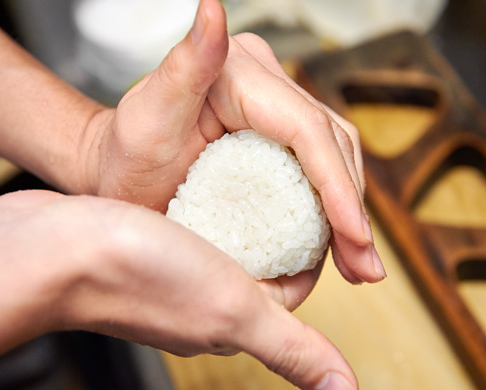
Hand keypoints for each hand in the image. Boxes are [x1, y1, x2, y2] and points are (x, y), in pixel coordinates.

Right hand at [0, 190, 356, 389]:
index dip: (311, 254)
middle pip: (258, 267)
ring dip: (243, 216)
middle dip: (280, 231)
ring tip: (255, 178)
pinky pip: (190, 223)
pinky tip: (205, 179)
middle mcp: (200, 303)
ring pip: (224, 243)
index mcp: (227, 322)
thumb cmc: (139, 280)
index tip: (320, 213)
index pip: (289, 291)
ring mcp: (170, 274)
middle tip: (292, 185)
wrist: (54, 250)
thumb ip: (292, 350)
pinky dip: (206, 204)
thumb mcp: (236, 309)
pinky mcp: (145, 245)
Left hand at [81, 0, 384, 284]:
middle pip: (331, 145)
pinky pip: (317, 170)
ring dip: (350, 215)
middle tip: (366, 267)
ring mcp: (277, 110)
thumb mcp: (147, 117)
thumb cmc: (125, 153)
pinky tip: (337, 245)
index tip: (355, 238)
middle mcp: (268, 85)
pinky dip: (331, 210)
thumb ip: (184, 66)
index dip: (337, 186)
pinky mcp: (278, 136)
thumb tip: (212, 7)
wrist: (119, 171)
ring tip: (360, 266)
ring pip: (334, 159)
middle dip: (352, 209)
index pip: (307, 129)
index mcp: (242, 74)